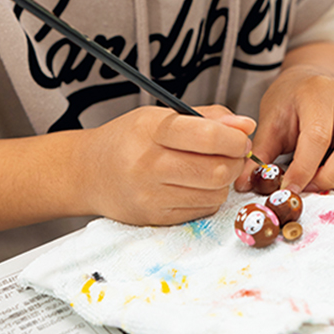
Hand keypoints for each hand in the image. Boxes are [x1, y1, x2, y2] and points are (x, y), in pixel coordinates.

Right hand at [78, 105, 255, 225]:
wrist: (89, 172)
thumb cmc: (128, 138)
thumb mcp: (162, 114)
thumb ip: (207, 117)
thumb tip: (245, 125)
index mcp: (152, 131)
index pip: (207, 136)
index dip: (234, 137)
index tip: (242, 134)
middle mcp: (150, 166)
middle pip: (217, 170)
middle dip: (236, 159)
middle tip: (234, 150)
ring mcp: (152, 196)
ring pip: (215, 192)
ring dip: (225, 179)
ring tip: (213, 165)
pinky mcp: (157, 219)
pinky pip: (202, 209)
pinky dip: (210, 196)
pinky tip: (196, 183)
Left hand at [234, 57, 333, 193]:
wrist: (310, 80)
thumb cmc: (292, 99)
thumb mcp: (271, 120)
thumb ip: (261, 153)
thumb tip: (246, 183)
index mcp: (319, 93)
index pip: (318, 136)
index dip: (304, 169)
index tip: (291, 187)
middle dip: (333, 177)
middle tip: (313, 185)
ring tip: (332, 181)